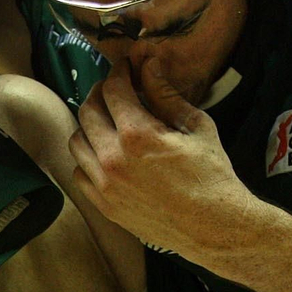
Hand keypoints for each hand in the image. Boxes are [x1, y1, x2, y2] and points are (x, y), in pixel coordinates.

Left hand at [69, 58, 254, 257]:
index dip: (118, 72)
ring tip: (108, 122)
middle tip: (114, 90)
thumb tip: (148, 65)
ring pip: (77, 142)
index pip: (112, 90)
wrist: (214, 226)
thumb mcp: (195, 126)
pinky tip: (106, 153)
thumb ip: (165, 94)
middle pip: (87, 111)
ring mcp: (105, 185)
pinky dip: (88, 158)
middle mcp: (113, 159)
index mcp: (138, 135)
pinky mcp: (105, 205)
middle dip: (100, 93)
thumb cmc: (212, 174)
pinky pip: (80, 173)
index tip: (124, 68)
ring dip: (89, 125)